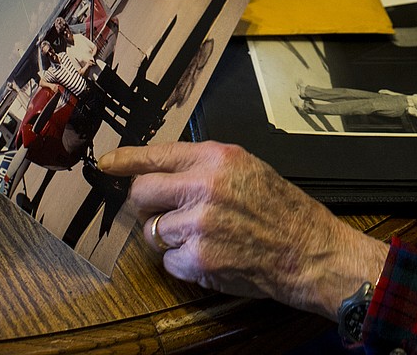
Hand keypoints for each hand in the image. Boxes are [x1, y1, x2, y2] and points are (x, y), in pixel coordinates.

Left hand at [98, 141, 387, 318]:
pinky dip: (183, 262)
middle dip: (147, 205)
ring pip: (152, 230)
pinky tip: (210, 255)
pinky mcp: (198, 258)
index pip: (157, 154)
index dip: (126, 160)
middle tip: (166, 211)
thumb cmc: (284, 211)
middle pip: (142, 193)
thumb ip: (206, 166)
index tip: (107, 164)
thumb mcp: (248, 169)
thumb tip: (163, 170)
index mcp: (218, 158)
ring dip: (169, 236)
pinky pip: (168, 260)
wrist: (309, 251)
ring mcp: (199, 224)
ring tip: (203, 236)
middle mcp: (204, 186)